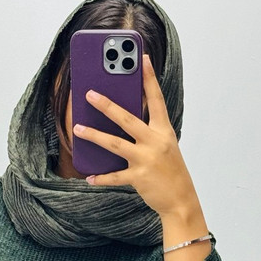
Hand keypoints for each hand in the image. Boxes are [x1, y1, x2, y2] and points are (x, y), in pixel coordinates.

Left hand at [72, 53, 200, 218]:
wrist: (181, 200)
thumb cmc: (171, 171)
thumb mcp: (165, 147)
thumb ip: (148, 133)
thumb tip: (122, 122)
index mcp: (164, 131)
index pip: (156, 100)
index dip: (149, 79)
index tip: (142, 59)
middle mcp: (155, 142)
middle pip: (127, 119)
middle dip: (107, 105)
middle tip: (90, 94)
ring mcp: (146, 159)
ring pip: (115, 144)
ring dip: (94, 136)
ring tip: (78, 129)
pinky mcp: (138, 178)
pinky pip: (115, 176)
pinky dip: (101, 178)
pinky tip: (89, 177)